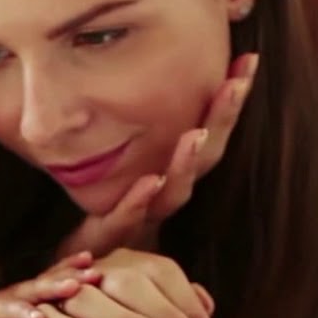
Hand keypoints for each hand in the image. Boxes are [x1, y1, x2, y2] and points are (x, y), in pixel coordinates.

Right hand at [28, 248, 216, 317]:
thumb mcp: (140, 311)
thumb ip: (172, 300)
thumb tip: (206, 304)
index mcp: (120, 263)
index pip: (158, 271)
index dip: (185, 302)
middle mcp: (91, 269)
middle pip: (127, 281)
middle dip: (161, 312)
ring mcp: (55, 290)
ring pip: (87, 296)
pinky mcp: (23, 313)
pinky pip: (42, 317)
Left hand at [56, 53, 260, 259]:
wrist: (70, 263)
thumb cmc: (99, 204)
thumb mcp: (114, 151)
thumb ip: (130, 114)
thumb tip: (149, 54)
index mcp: (171, 168)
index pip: (208, 129)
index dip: (229, 99)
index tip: (247, 59)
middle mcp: (164, 192)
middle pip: (204, 155)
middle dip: (222, 119)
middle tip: (237, 82)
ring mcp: (142, 216)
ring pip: (174, 190)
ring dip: (187, 162)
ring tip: (196, 134)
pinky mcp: (110, 238)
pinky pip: (127, 219)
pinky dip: (137, 201)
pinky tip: (148, 181)